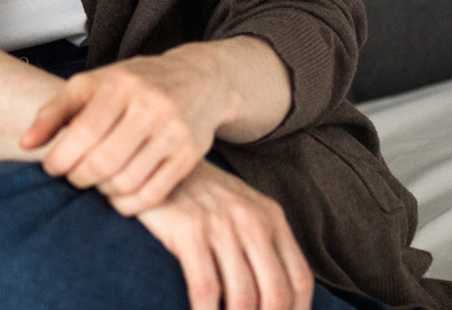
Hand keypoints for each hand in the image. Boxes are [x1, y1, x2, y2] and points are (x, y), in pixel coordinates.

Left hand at [19, 46, 224, 212]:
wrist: (197, 79)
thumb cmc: (133, 83)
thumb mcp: (91, 84)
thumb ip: (54, 111)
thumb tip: (24, 144)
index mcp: (121, 85)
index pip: (84, 132)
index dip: (61, 157)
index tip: (51, 167)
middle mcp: (151, 106)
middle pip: (104, 161)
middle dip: (80, 177)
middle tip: (73, 177)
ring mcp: (174, 132)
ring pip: (127, 181)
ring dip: (102, 190)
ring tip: (94, 181)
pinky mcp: (190, 155)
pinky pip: (153, 194)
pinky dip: (128, 204)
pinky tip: (117, 195)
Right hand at [135, 160, 313, 309]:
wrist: (152, 155)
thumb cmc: (193, 191)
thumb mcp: (237, 207)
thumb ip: (259, 242)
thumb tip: (273, 296)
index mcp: (270, 216)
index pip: (300, 279)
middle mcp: (251, 218)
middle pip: (276, 293)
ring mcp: (220, 223)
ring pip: (243, 296)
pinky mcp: (189, 228)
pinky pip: (205, 287)